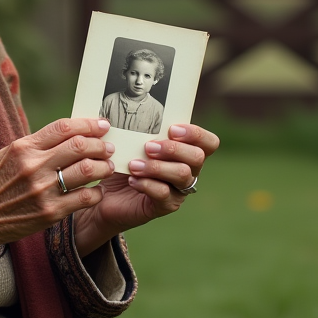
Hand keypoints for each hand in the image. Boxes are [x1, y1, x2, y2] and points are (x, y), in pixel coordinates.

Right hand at [0, 117, 116, 250]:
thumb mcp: (9, 153)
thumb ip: (37, 143)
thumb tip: (70, 133)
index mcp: (23, 147)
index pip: (64, 128)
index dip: (88, 124)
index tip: (102, 125)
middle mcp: (34, 166)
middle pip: (80, 146)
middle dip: (101, 145)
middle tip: (108, 147)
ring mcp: (42, 190)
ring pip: (88, 171)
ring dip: (104, 167)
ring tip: (108, 167)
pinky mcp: (49, 213)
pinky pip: (85, 198)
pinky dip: (97, 192)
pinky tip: (96, 191)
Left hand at [73, 123, 219, 256]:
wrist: (108, 195)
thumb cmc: (123, 162)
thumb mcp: (132, 143)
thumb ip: (141, 129)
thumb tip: (136, 111)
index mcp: (186, 151)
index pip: (209, 142)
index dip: (196, 134)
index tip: (172, 129)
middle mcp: (189, 171)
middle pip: (197, 157)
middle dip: (173, 149)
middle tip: (148, 147)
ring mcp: (179, 190)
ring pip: (182, 175)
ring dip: (157, 167)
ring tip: (134, 165)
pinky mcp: (166, 206)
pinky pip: (164, 194)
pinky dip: (146, 184)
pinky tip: (132, 180)